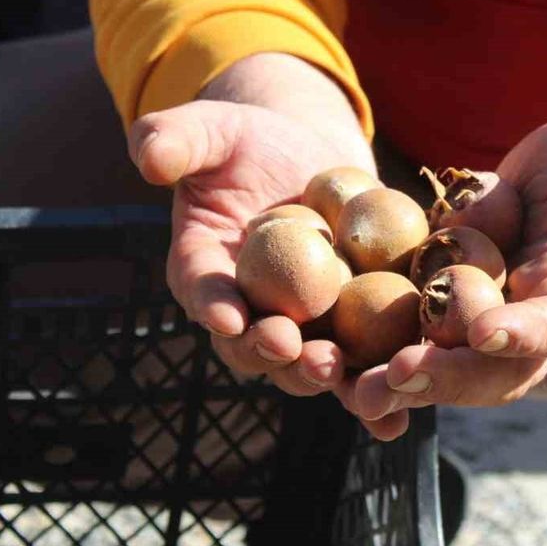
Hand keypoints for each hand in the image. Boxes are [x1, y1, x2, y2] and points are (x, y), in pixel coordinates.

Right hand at [128, 55, 388, 404]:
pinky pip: (365, 363)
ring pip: (310, 364)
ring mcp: (304, 324)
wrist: (305, 154)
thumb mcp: (211, 130)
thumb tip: (147, 155)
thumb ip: (176, 140)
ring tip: (342, 374)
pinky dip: (379, 391)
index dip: (212, 305)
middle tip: (293, 348)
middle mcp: (250, 310)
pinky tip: (399, 415)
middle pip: (256, 345)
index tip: (226, 315)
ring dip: (324, 377)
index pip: (202, 291)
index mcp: (206, 270)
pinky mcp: (355, 326)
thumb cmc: (247, 141)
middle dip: (273, 353)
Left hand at [338, 107, 546, 438]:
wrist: (546, 197)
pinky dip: (372, 371)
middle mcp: (525, 332)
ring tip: (356, 390)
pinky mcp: (438, 332)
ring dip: (402, 388)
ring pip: (444, 376)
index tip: (489, 331)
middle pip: (491, 370)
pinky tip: (328, 372)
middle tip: (401, 372)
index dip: (525, 332)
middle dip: (448, 375)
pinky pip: (407, 359)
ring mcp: (479, 341)